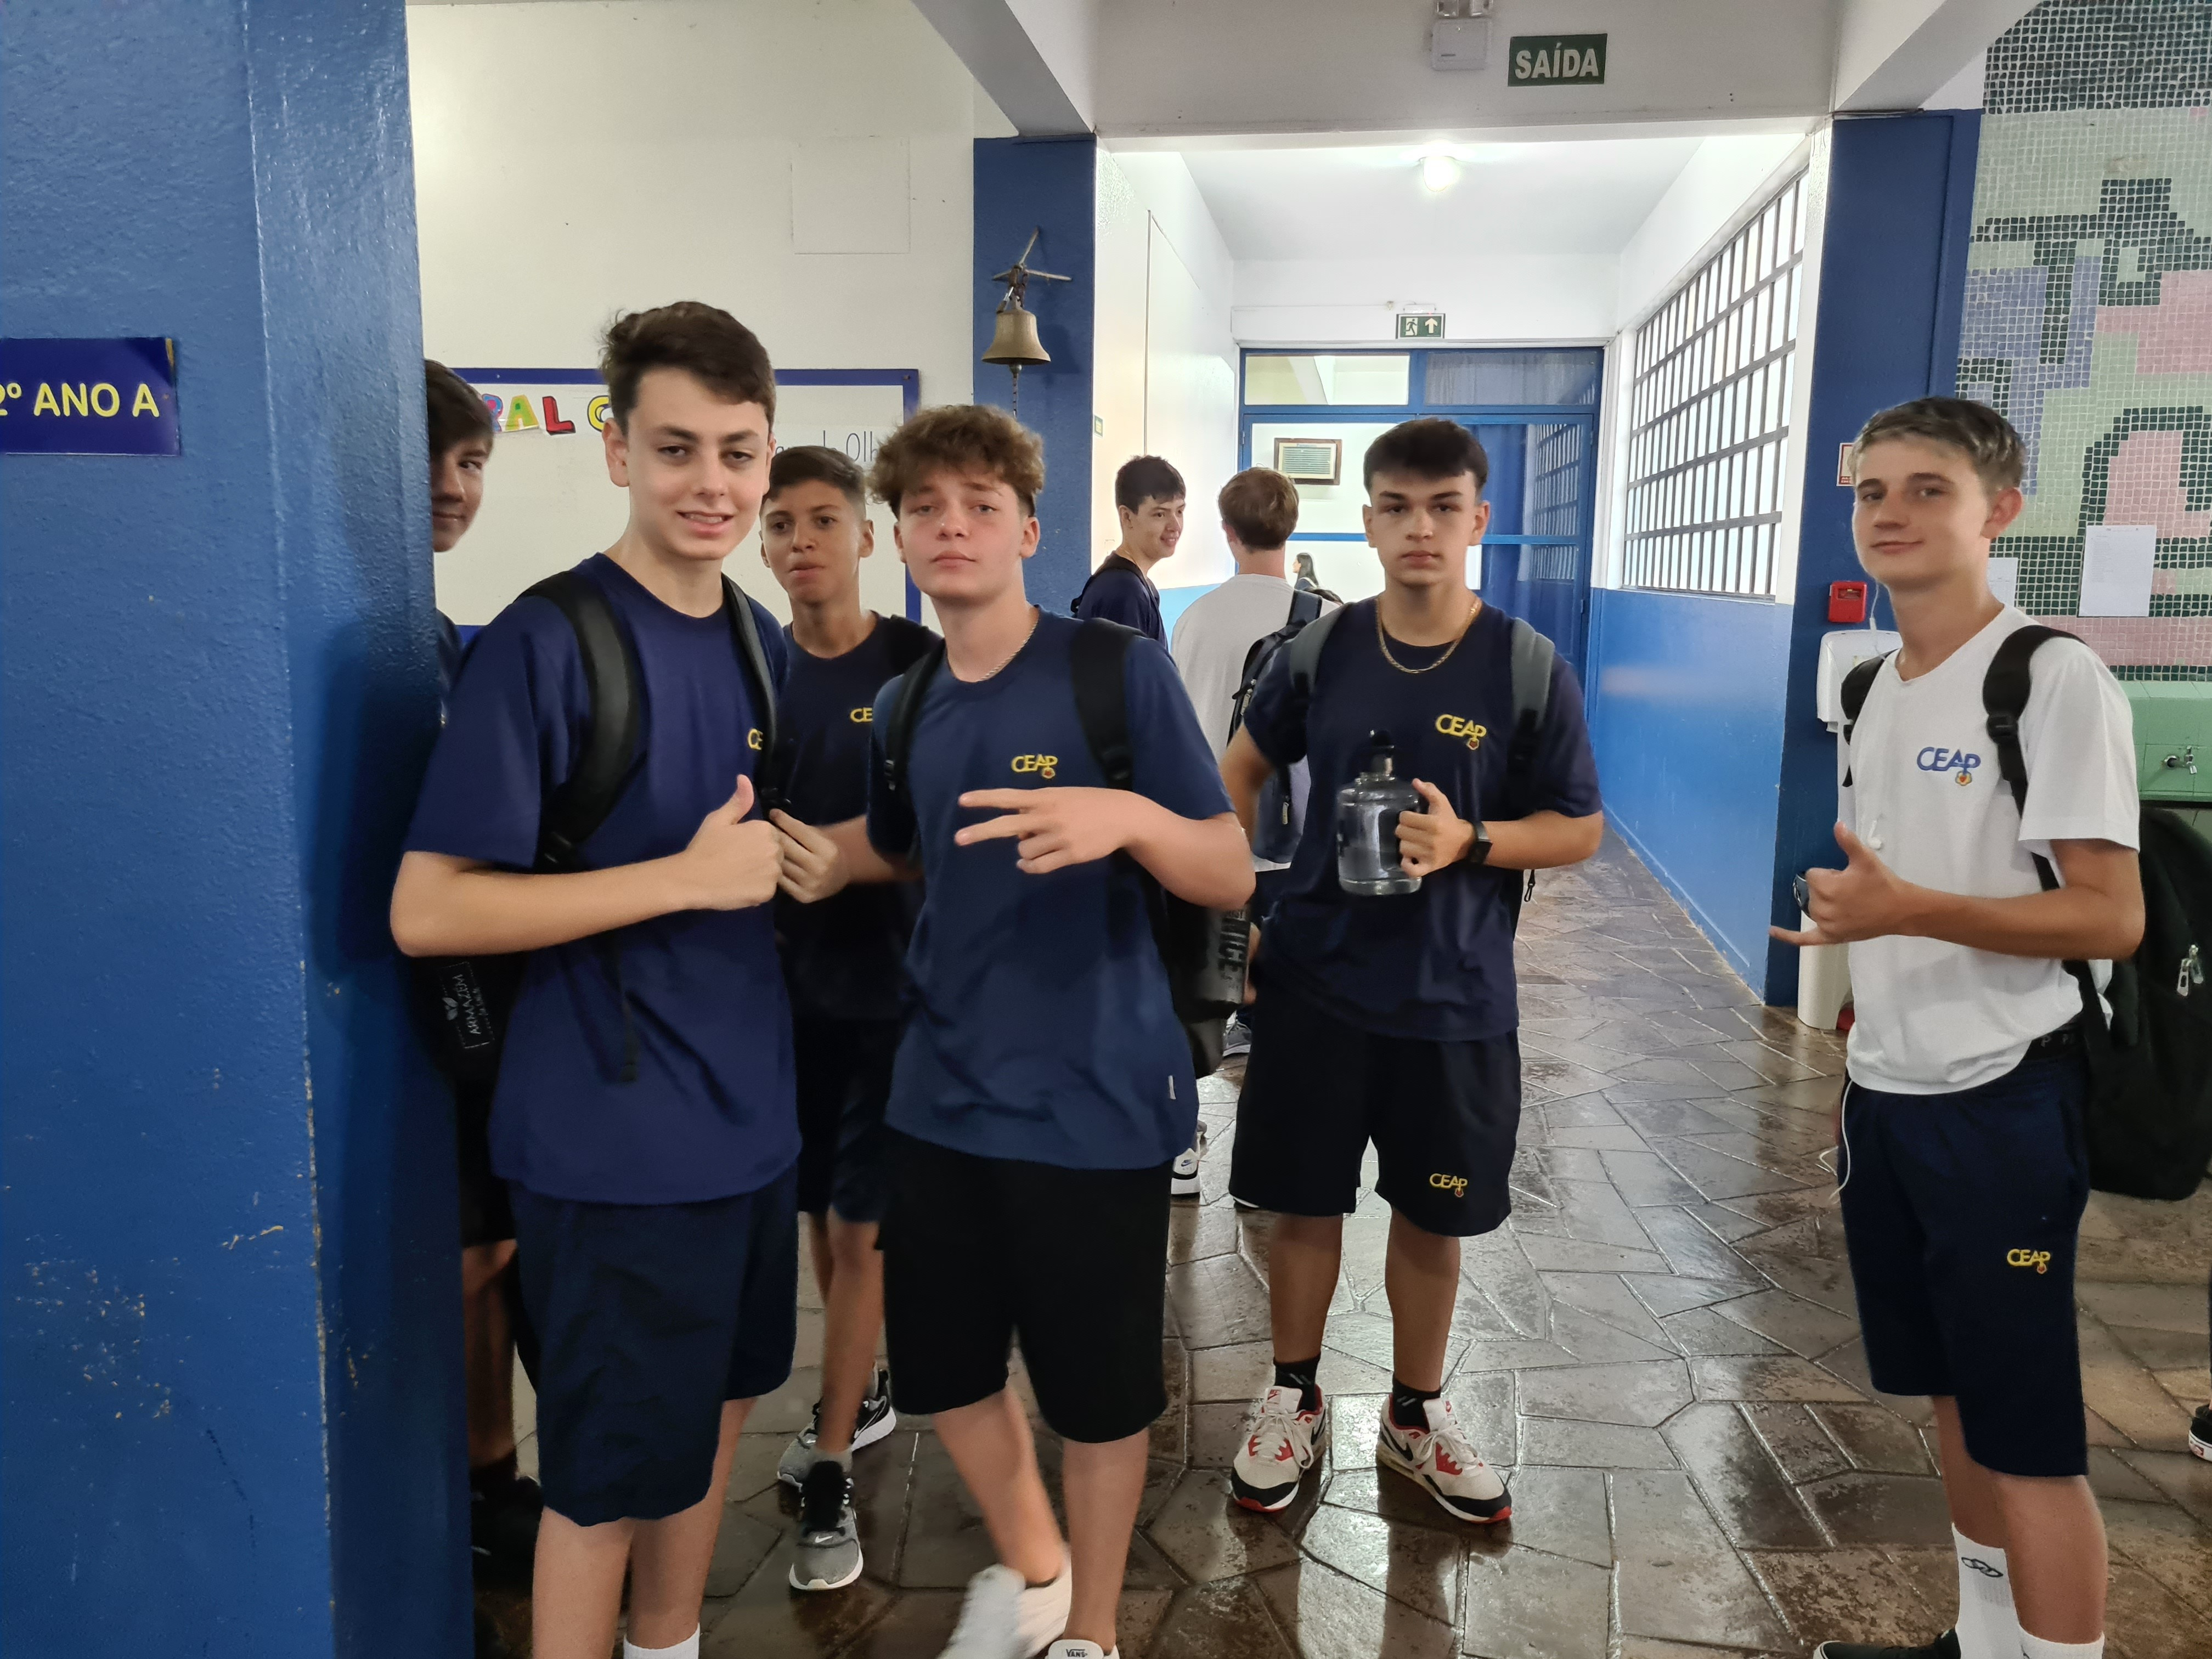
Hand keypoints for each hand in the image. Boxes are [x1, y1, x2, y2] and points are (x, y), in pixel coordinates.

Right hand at [678, 775, 781, 909]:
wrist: (691, 879)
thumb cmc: (704, 847)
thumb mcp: (718, 819)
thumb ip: (738, 801)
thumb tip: (744, 778)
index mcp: (765, 829)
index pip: (770, 836)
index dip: (754, 842)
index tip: (737, 848)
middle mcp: (774, 849)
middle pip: (776, 853)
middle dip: (762, 857)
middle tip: (737, 863)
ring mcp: (772, 872)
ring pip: (773, 872)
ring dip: (761, 874)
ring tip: (739, 875)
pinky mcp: (768, 892)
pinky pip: (768, 890)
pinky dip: (757, 890)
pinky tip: (741, 887)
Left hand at [771, 810, 848, 903]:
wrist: (839, 877)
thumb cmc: (826, 851)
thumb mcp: (820, 837)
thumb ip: (801, 831)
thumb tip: (775, 817)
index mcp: (827, 850)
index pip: (799, 831)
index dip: (784, 820)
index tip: (773, 813)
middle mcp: (819, 868)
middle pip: (787, 848)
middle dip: (774, 836)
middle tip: (763, 829)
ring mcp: (810, 884)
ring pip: (781, 865)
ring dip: (770, 854)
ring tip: (762, 845)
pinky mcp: (803, 896)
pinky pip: (781, 881)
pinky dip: (774, 871)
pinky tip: (768, 864)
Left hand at [953, 786, 1142, 874]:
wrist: (1124, 816)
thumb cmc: (1089, 803)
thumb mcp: (1062, 796)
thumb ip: (1037, 808)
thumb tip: (1017, 832)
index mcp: (1046, 798)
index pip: (1008, 797)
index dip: (985, 799)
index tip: (962, 800)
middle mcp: (1048, 816)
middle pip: (1007, 825)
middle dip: (981, 832)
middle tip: (959, 838)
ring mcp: (1059, 837)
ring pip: (1023, 851)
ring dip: (1024, 852)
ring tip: (1040, 845)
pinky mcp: (1070, 855)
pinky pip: (1038, 866)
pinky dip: (1029, 867)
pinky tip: (1029, 865)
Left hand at [1396, 780, 1476, 877]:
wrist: (1464, 842)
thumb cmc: (1449, 820)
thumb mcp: (1442, 803)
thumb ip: (1429, 791)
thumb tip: (1415, 781)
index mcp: (1433, 823)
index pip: (1404, 818)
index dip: (1405, 816)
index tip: (1411, 818)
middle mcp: (1430, 840)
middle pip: (1401, 833)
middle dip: (1404, 829)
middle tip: (1411, 830)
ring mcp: (1429, 855)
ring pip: (1403, 848)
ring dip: (1405, 844)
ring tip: (1412, 841)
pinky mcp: (1430, 867)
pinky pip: (1412, 870)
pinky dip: (1407, 865)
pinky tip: (1409, 858)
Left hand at [1768, 823, 1919, 946]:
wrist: (1901, 910)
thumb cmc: (1882, 883)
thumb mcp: (1865, 859)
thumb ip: (1848, 842)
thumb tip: (1837, 824)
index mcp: (1826, 887)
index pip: (1812, 875)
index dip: (1829, 874)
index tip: (1847, 877)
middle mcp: (1822, 908)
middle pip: (1811, 892)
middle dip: (1827, 888)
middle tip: (1852, 890)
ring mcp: (1825, 925)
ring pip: (1811, 909)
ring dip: (1822, 904)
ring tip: (1847, 902)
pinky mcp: (1831, 937)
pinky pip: (1805, 939)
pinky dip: (1789, 936)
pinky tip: (1772, 931)